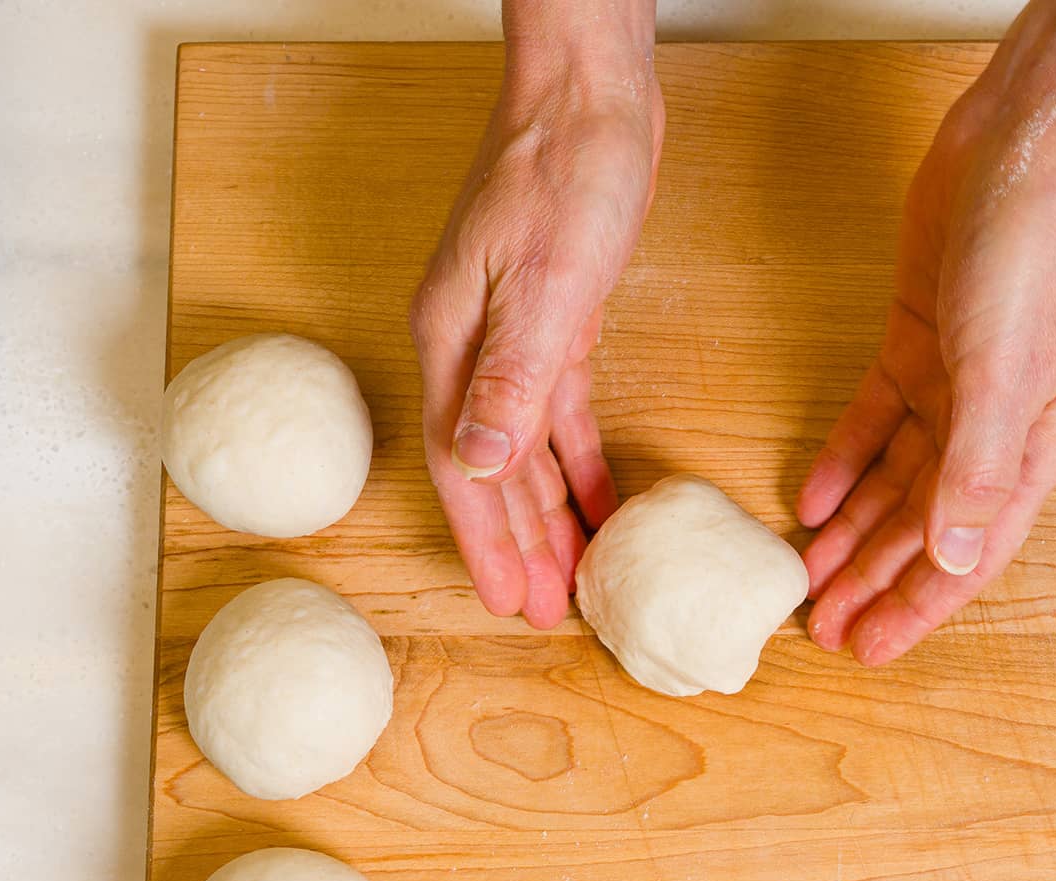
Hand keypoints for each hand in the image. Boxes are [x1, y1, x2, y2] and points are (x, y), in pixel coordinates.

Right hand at [411, 44, 662, 626]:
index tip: (508, 601)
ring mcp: (513, 339)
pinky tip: (602, 504)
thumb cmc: (562, 170)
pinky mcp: (558, 326)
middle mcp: (473, 349)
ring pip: (529, 452)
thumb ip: (513, 377)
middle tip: (544, 612)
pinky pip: (564, 417)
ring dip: (551, 516)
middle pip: (494, 472)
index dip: (486, 541)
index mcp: (454, 342)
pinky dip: (582, 463)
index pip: (463, 467)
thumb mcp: (545, 280)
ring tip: (571, 577)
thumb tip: (480, 463)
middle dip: (519, 546)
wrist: (589, 93)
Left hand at [798, 79, 1055, 665]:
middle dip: (872, 582)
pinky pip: (875, 424)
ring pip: (893, 484)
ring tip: (805, 580)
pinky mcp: (918, 348)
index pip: (967, 556)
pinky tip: (807, 499)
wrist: (1024, 148)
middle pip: (923, 530)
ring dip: (850, 532)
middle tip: (819, 630)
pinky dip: (841, 461)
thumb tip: (952, 560)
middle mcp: (994, 432)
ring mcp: (956, 390)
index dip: (918, 608)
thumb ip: (976, 468)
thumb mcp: (1002, 370)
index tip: (869, 650)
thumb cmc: (1032, 257)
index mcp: (1029, 452)